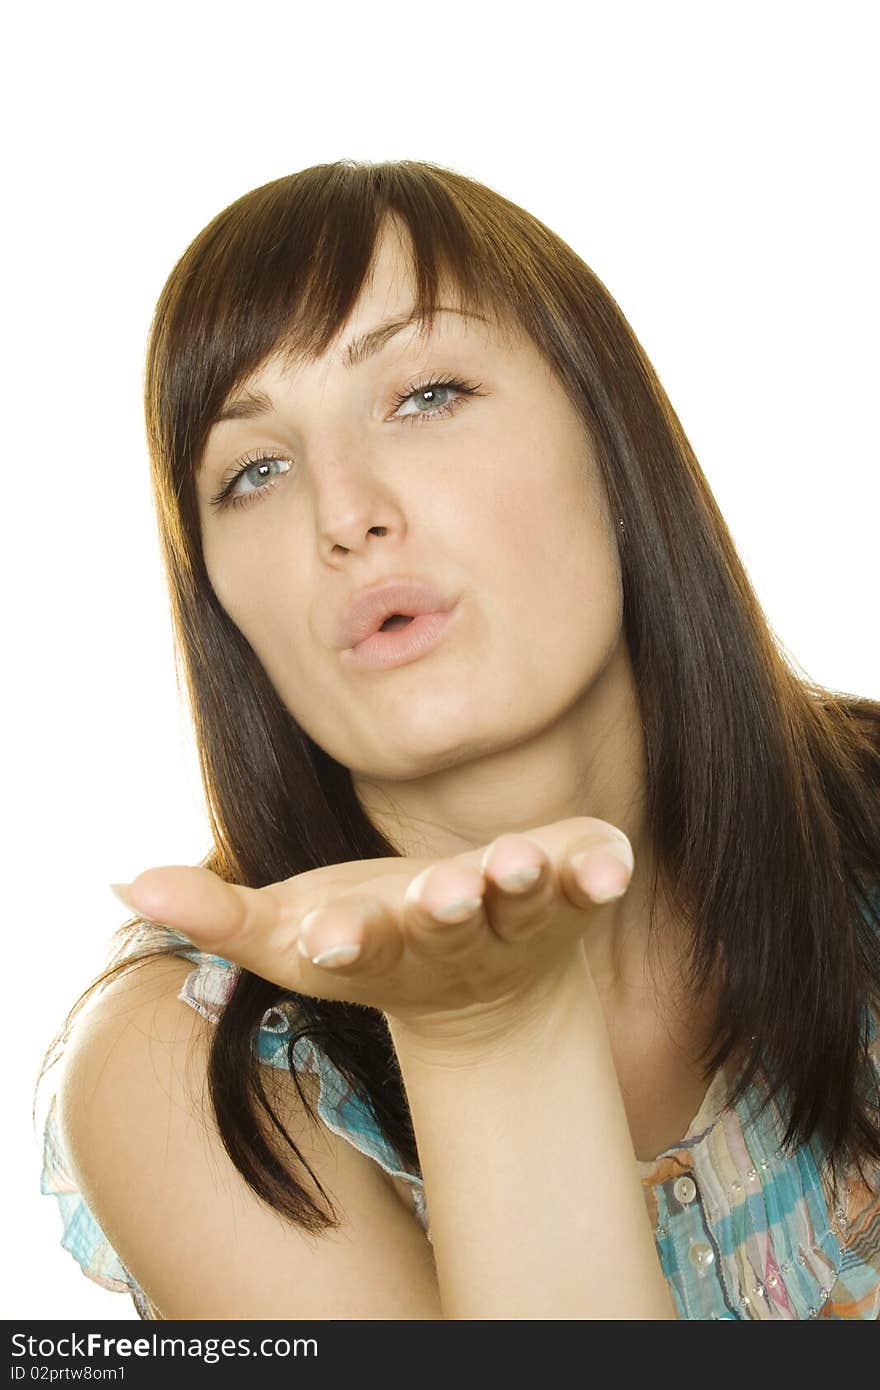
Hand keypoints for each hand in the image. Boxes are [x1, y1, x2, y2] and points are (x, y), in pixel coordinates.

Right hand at [112, 817, 634, 1039]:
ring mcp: (519, 915)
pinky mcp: (573, 889)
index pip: (356, 948)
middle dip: (440, 909)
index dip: (343, 941)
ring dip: (524, 885)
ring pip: (523, 903)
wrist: (483, 990)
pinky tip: (613, 861)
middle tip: (438, 895)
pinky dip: (602, 872)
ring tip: (518, 863)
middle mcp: (452, 935)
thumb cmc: (370, 944)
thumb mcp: (289, 931)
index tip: (326, 937)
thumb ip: (215, 912)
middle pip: (444, 923)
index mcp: (380, 946)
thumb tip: (123, 879)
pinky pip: (591, 881)